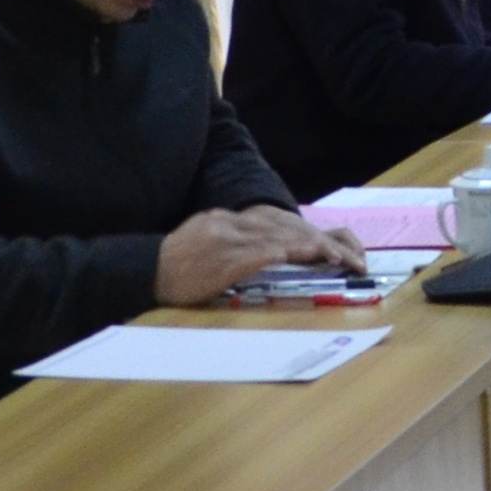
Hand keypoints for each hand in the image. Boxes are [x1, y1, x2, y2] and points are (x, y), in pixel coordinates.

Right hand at [154, 205, 352, 307]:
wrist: (146, 271)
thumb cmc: (175, 266)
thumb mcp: (202, 241)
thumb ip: (230, 240)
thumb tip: (259, 249)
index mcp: (225, 220)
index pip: (271, 223)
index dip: (301, 234)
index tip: (324, 243)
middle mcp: (229, 225)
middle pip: (281, 229)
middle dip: (316, 241)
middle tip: (344, 254)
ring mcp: (227, 241)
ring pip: (277, 240)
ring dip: (309, 248)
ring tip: (335, 257)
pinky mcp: (224, 260)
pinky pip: (260, 254)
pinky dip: (284, 255)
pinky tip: (303, 257)